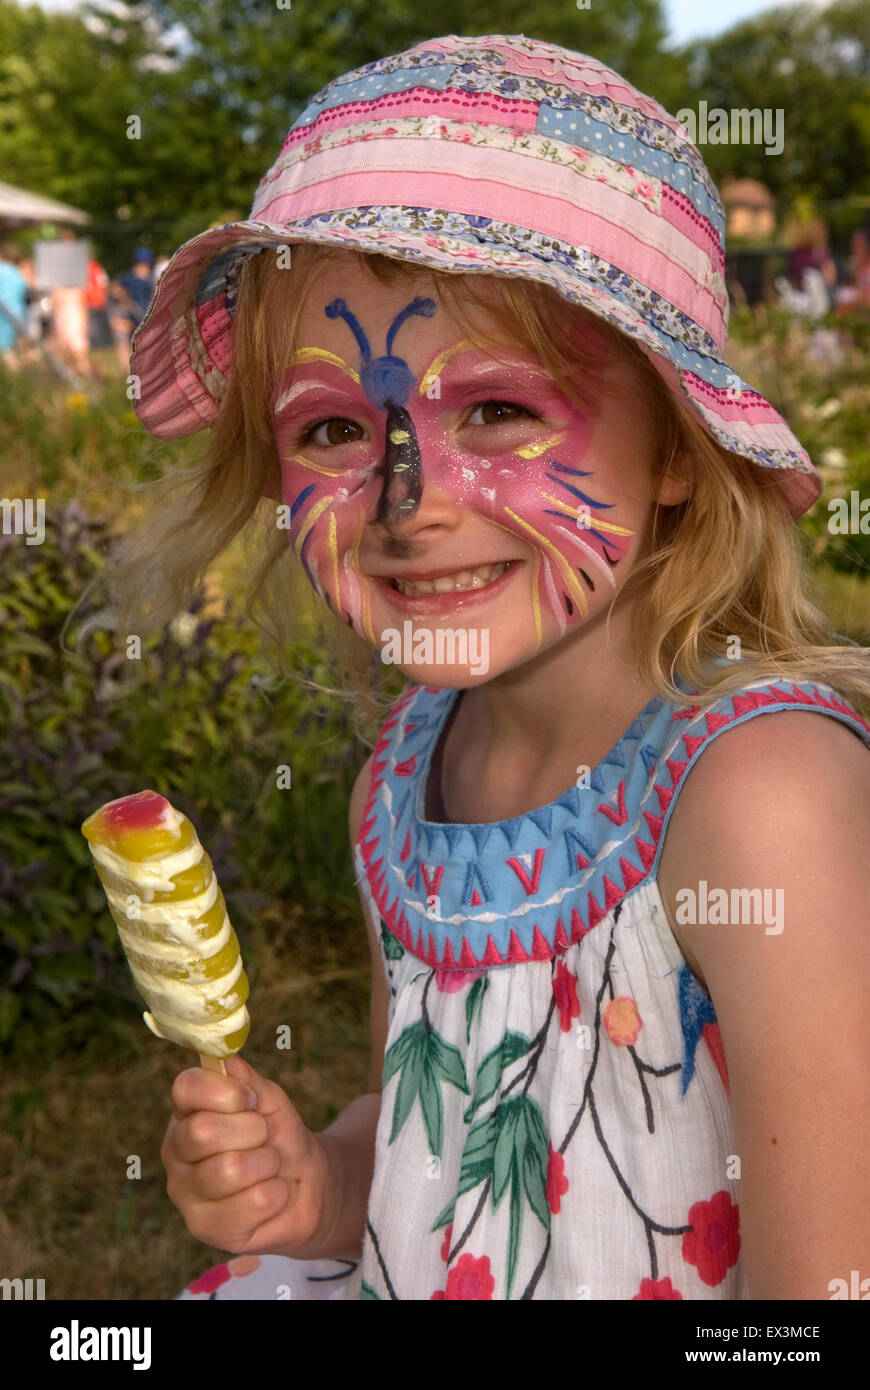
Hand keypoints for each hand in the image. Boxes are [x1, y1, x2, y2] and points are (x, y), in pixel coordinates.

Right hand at [161, 1055, 331, 1256]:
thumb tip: (225, 1059)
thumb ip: (244, 1078)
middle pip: (203, 1131)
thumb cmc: (278, 1136)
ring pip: (230, 1169)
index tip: (251, 1100)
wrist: (307, 1184)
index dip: (227, 1091)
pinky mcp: (206, 1229)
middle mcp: (175, 1152)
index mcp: (185, 1113)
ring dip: (267, 1163)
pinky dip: (277, 1193)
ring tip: (268, 1167)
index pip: (186, 1088)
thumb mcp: (268, 1099)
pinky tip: (271, 1196)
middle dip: (252, 1130)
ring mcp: (186, 1195)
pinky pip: (253, 1201)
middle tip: (263, 1138)